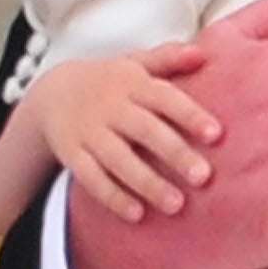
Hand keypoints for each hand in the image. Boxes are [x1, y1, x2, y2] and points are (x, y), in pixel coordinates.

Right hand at [33, 46, 218, 221]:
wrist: (50, 93)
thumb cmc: (110, 82)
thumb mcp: (135, 64)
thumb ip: (168, 59)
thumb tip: (204, 54)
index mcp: (132, 84)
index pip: (165, 98)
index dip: (190, 115)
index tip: (216, 135)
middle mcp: (111, 107)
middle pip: (145, 131)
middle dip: (174, 154)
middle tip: (203, 177)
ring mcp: (89, 132)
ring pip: (118, 159)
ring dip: (147, 183)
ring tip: (176, 205)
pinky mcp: (72, 154)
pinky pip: (91, 178)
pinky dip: (112, 197)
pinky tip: (136, 214)